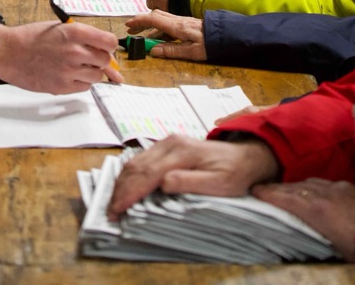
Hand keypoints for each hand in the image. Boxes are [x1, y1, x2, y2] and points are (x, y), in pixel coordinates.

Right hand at [0, 20, 121, 94]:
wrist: (8, 53)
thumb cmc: (31, 37)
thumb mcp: (58, 27)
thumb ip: (80, 36)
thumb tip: (101, 47)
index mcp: (74, 32)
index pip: (109, 42)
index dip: (109, 45)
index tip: (106, 47)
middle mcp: (75, 52)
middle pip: (105, 60)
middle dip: (102, 59)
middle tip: (92, 58)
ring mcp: (69, 71)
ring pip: (97, 76)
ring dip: (92, 72)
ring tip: (78, 66)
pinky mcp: (62, 87)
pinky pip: (84, 88)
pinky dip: (81, 82)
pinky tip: (70, 75)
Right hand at [108, 136, 279, 219]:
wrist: (244, 154)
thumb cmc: (233, 172)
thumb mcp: (218, 183)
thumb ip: (190, 182)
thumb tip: (164, 183)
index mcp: (181, 152)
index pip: (147, 174)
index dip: (130, 193)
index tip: (118, 210)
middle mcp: (170, 143)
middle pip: (136, 165)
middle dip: (121, 189)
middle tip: (110, 211)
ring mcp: (167, 142)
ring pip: (136, 160)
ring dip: (122, 182)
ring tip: (114, 202)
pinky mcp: (167, 145)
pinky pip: (142, 158)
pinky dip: (130, 174)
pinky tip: (126, 186)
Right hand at [125, 10, 206, 60]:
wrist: (225, 35)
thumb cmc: (210, 43)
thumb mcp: (191, 51)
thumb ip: (172, 50)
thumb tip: (153, 50)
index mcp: (177, 26)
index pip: (153, 19)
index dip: (139, 21)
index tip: (128, 24)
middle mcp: (177, 21)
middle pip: (155, 16)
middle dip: (141, 22)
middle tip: (130, 30)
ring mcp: (181, 22)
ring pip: (160, 20)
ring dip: (149, 26)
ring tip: (140, 37)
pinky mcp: (184, 25)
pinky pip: (167, 25)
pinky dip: (158, 29)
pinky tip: (157, 38)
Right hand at [253, 179, 354, 261]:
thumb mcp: (328, 244)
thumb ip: (310, 230)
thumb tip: (298, 229)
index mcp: (316, 209)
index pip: (286, 198)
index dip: (269, 194)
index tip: (255, 190)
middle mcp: (324, 193)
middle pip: (295, 188)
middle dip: (278, 188)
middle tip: (263, 188)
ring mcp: (337, 188)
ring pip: (309, 183)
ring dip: (295, 186)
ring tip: (284, 190)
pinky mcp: (348, 187)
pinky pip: (324, 183)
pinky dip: (313, 186)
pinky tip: (311, 190)